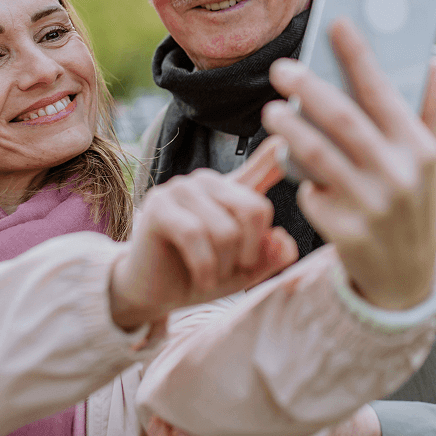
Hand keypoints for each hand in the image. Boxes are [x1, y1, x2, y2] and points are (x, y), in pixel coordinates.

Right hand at [110, 139, 295, 329]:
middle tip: (233, 272)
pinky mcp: (158, 205)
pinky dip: (204, 267)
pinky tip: (200, 280)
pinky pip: (195, 235)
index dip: (274, 157)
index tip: (282, 141)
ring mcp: (181, 188)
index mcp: (231, 191)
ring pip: (225, 230)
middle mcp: (207, 181)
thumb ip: (270, 255)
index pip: (261, 168)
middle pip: (254, 211)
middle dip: (250, 254)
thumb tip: (282, 237)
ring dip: (224, 267)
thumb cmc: (201, 276)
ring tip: (211, 277)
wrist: (153, 294)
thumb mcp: (244, 270)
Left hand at [261, 17, 435, 309]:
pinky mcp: (344, 231)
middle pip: (341, 118)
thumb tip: (430, 62)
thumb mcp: (429, 162)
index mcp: (419, 149)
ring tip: (272, 111)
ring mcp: (370, 205)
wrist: (406, 280)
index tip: (336, 23)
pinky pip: (310, 194)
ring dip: (288, 128)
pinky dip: (301, 180)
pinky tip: (295, 170)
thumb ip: (425, 112)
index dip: (358, 54)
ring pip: (316, 154)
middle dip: (307, 88)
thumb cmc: (413, 207)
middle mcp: (397, 174)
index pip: (383, 91)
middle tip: (280, 69)